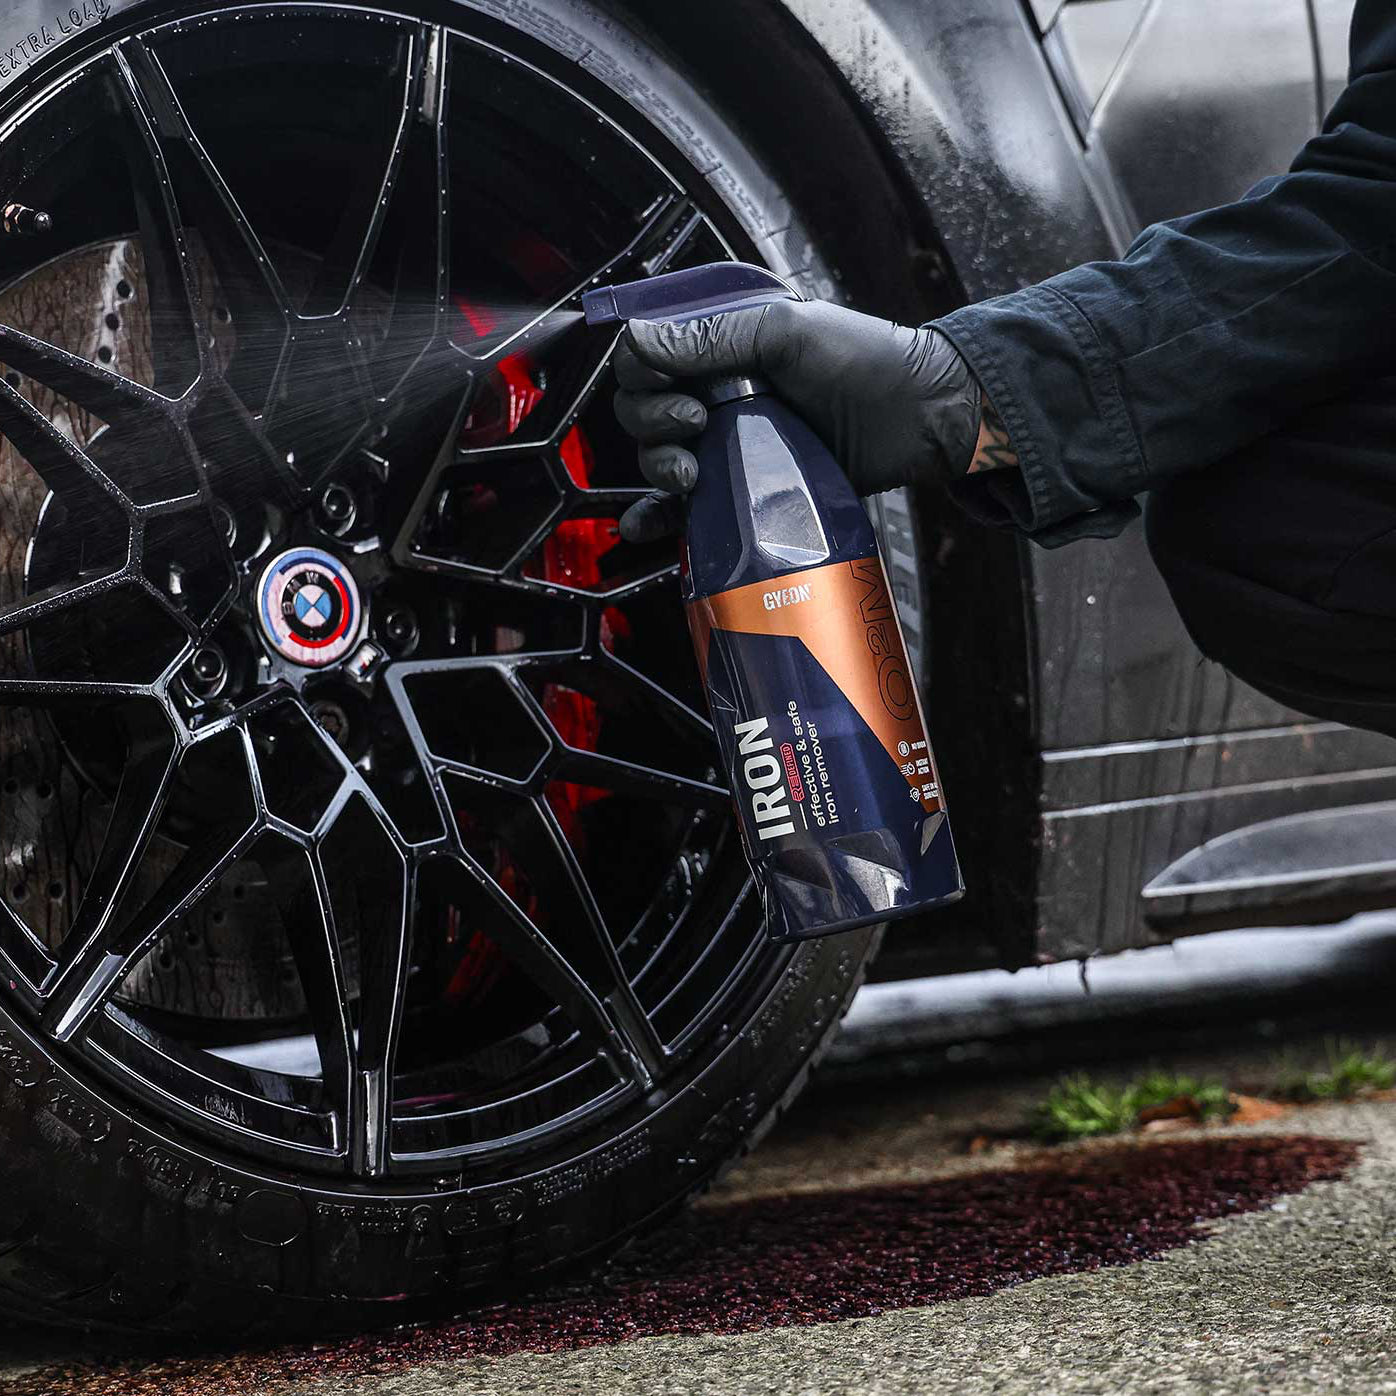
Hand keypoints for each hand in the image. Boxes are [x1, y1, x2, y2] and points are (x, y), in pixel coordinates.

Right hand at [611, 299, 982, 540]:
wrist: (917, 420)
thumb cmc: (863, 362)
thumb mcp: (786, 334)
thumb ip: (713, 337)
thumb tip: (636, 341)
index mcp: (718, 343)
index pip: (644, 355)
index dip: (642, 374)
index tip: (674, 390)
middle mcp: (714, 389)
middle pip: (641, 408)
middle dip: (653, 421)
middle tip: (697, 425)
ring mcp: (726, 440)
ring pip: (657, 455)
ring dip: (659, 465)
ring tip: (694, 474)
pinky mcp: (741, 486)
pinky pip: (682, 504)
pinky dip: (655, 514)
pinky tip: (642, 526)